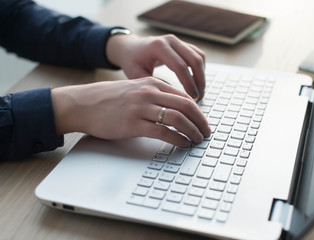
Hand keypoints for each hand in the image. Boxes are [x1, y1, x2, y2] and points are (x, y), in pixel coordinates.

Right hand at [52, 77, 210, 146]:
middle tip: (206, 132)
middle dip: (201, 121)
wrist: (83, 104)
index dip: (198, 111)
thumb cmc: (109, 99)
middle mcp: (149, 93)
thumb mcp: (134, 89)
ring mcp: (141, 108)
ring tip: (197, 139)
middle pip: (186, 106)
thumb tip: (176, 109)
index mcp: (151, 84)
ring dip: (192, 131)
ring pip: (177, 118)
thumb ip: (155, 96)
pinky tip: (182, 143)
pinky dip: (177, 139)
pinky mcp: (133, 124)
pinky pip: (163, 132)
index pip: (184, 97)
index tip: (202, 122)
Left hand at [106, 34, 205, 99]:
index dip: (188, 83)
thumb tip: (172, 99)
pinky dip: (200, 69)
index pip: (180, 66)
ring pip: (199, 57)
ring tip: (199, 92)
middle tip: (199, 97)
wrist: (130, 48)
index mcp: (158, 46)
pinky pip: (198, 55)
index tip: (192, 98)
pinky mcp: (183, 44)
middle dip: (199, 80)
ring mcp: (178, 41)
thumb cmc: (132, 62)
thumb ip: (153, 86)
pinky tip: (197, 82)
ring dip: (202, 75)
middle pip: (194, 60)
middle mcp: (170, 41)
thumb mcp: (137, 75)